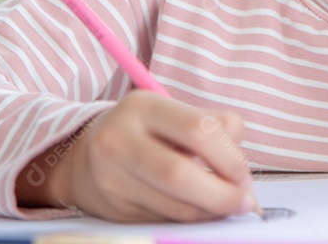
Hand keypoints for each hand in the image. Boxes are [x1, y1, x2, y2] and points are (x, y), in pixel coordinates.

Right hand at [16, 91, 256, 221]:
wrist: (83, 157)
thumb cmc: (146, 131)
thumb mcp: (172, 114)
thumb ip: (212, 130)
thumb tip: (245, 177)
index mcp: (143, 106)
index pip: (199, 129)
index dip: (230, 156)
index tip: (244, 172)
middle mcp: (120, 140)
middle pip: (181, 174)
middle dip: (222, 194)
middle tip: (244, 201)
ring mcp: (112, 179)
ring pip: (174, 206)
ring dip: (211, 212)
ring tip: (227, 206)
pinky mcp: (114, 210)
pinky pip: (164, 221)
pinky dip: (192, 220)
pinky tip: (202, 212)